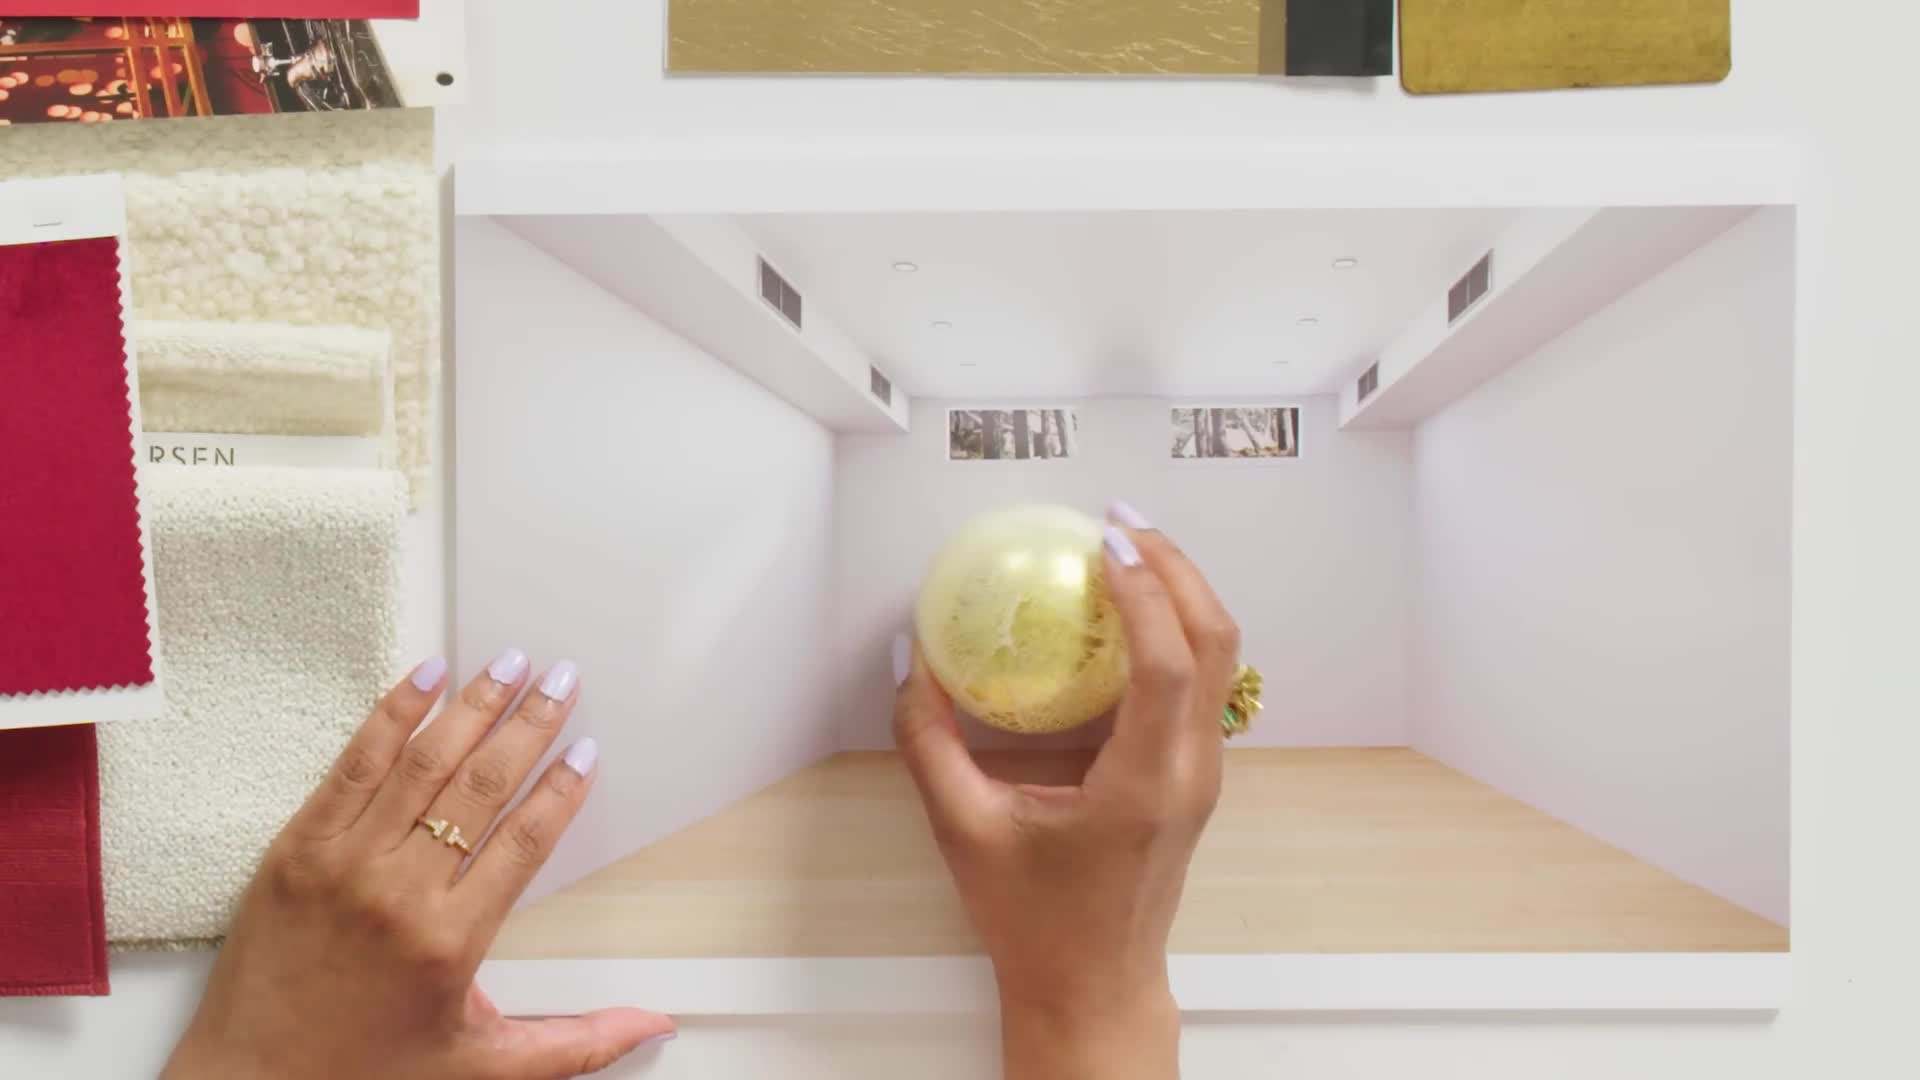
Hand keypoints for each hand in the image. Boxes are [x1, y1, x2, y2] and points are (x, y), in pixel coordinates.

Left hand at [164, 651, 673, 1079]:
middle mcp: (399, 892)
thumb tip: (652, 1025)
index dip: (560, 790)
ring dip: (472, 706)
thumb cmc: (366, 1076)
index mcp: (450, 941)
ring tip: (508, 662)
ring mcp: (343, 862)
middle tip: (562, 679)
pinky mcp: (296, 848)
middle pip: (480, 787)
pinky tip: (424, 678)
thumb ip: (575, 1044)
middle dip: (530, 725)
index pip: (523, 842)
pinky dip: (391, 716)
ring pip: (422, 763)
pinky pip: (352, 766)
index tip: (587, 750)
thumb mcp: (481, 1067)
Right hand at [892, 503, 1234, 1079]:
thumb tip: (910, 662)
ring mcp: (1202, 774)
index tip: (1103, 544)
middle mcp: (1188, 772)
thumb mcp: (965, 831)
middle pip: (1216, 642)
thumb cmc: (1033, 922)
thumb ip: (930, 743)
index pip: (1168, 665)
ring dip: (1182, 593)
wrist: (1092, 987)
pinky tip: (1126, 614)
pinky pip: (1202, 683)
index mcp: (1142, 785)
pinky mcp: (1194, 777)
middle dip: (1175, 568)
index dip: (1143, 592)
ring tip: (1127, 551)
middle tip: (1118, 523)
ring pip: (1220, 659)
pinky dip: (1176, 631)